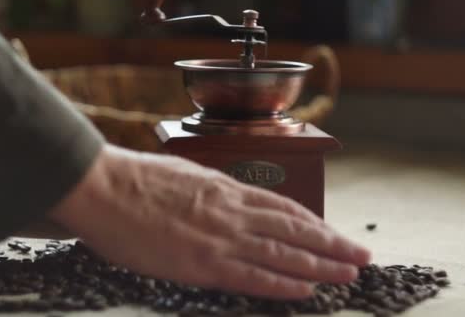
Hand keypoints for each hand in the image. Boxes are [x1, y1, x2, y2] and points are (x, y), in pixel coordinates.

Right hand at [49, 144, 370, 299]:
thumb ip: (210, 191)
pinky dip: (284, 284)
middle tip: (361, 255)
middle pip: (293, 228)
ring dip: (321, 264)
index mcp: (225, 189)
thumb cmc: (134, 179)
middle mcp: (231, 211)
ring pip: (283, 252)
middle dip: (331, 244)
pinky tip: (307, 290)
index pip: (282, 206)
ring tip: (349, 273)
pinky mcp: (204, 262)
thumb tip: (227, 200)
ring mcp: (220, 237)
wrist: (104, 188)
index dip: (312, 221)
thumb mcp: (183, 174)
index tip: (332, 232)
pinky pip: (254, 276)